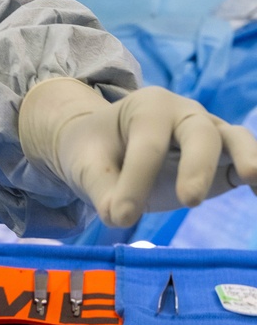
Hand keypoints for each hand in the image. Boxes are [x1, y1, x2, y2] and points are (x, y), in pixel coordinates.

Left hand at [19, 79, 256, 228]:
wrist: (106, 145)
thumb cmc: (96, 150)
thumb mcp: (86, 164)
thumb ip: (100, 188)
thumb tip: (118, 215)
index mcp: (148, 107)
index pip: (147, 143)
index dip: (135, 181)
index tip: (119, 217)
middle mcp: (184, 113)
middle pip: (199, 132)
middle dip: (197, 165)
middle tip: (190, 201)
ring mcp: (208, 134)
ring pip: (233, 138)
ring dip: (246, 156)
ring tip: (250, 177)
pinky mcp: (222, 161)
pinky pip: (242, 161)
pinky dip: (256, 175)